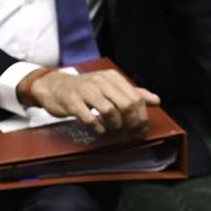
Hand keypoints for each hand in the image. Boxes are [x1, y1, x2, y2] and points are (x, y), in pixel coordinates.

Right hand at [22, 67, 159, 133]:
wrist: (54, 86)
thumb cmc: (85, 89)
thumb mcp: (110, 86)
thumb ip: (133, 93)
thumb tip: (156, 100)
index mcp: (113, 77)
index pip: (136, 97)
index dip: (142, 116)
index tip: (141, 128)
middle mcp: (101, 82)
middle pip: (126, 104)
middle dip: (131, 122)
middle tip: (129, 132)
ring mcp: (85, 91)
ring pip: (110, 110)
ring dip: (115, 125)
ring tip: (114, 130)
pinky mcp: (72, 102)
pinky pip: (89, 117)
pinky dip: (98, 127)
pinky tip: (100, 129)